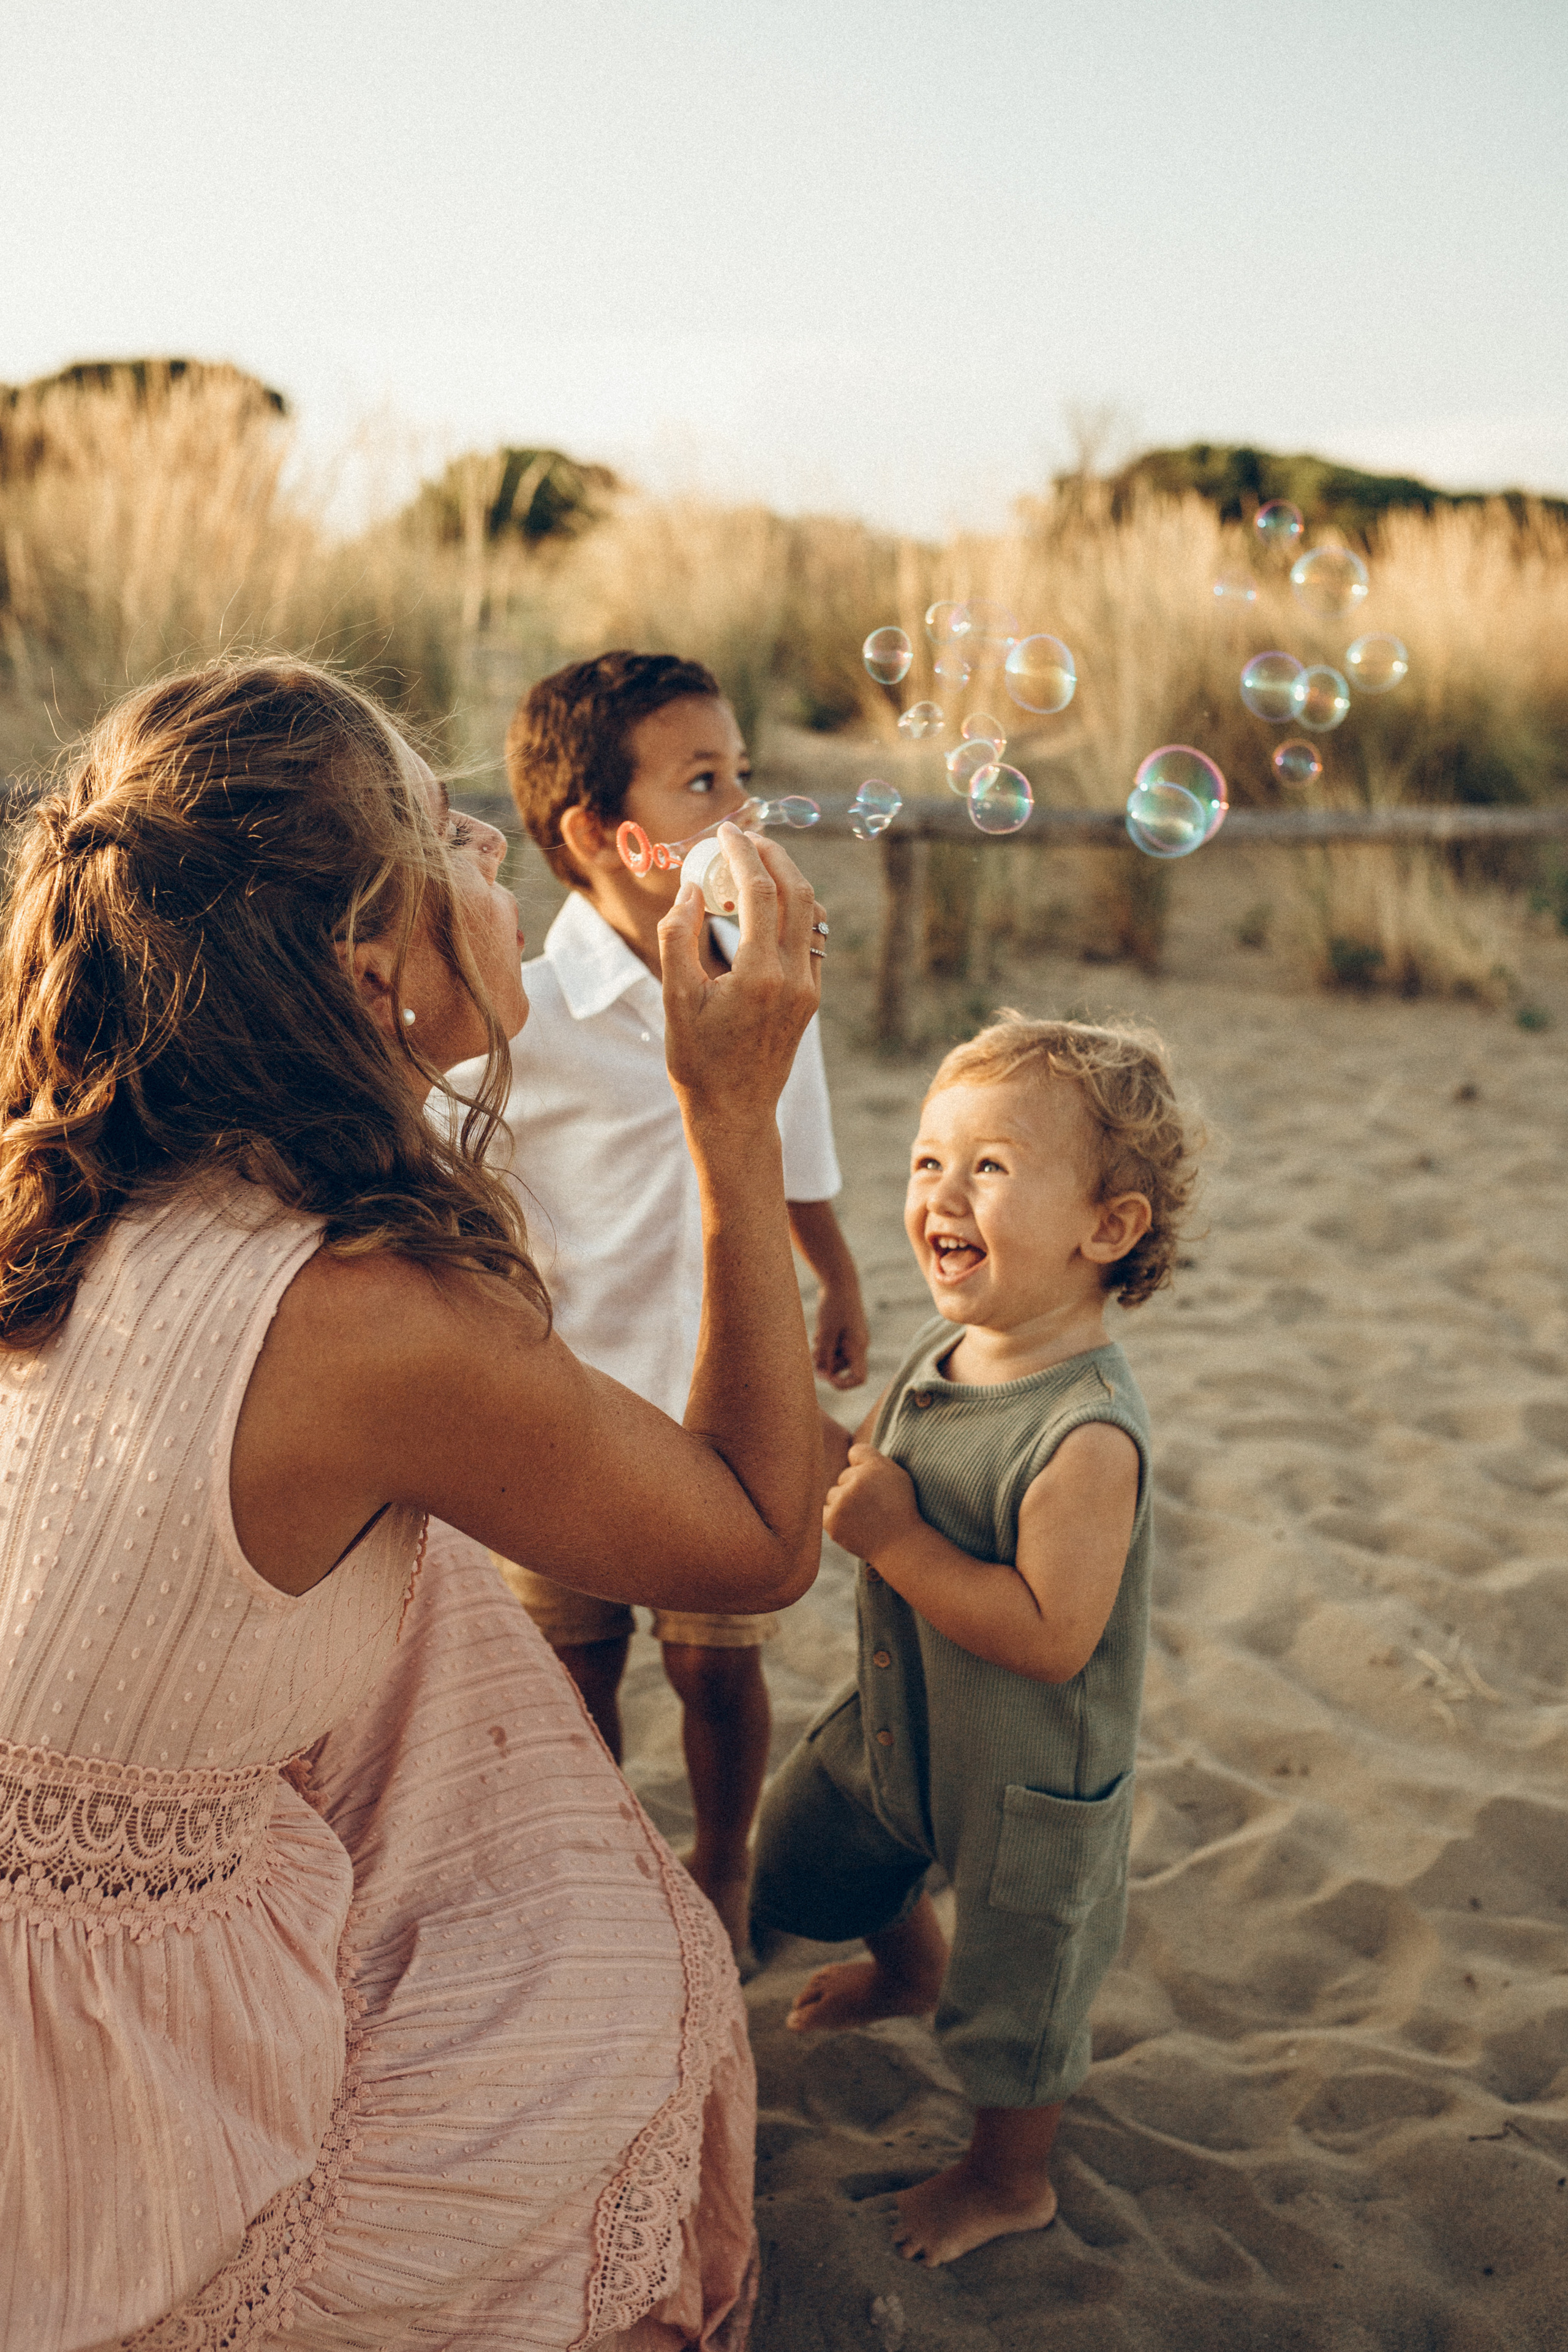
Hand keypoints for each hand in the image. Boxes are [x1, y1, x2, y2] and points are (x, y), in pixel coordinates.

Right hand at [658, 824, 822, 1128]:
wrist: (734, 1110)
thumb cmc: (698, 1059)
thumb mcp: (675, 999)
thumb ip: (678, 937)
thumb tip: (688, 888)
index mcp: (760, 975)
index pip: (760, 891)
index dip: (742, 853)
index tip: (724, 832)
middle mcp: (793, 978)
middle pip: (798, 892)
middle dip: (773, 855)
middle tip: (746, 836)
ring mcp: (808, 988)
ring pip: (811, 914)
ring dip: (788, 880)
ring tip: (756, 864)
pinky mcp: (811, 998)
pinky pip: (811, 940)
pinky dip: (794, 911)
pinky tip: (767, 905)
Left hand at [813, 1284, 869, 1389]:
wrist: (840, 1282)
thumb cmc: (834, 1306)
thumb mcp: (826, 1333)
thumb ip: (824, 1356)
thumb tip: (821, 1376)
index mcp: (858, 1347)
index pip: (859, 1378)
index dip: (843, 1384)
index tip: (827, 1377)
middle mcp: (858, 1345)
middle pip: (843, 1368)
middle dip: (827, 1365)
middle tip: (814, 1353)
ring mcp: (852, 1338)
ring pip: (836, 1357)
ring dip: (824, 1354)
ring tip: (817, 1339)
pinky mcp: (845, 1332)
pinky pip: (835, 1346)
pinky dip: (825, 1344)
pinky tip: (820, 1332)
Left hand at [823, 1444, 920, 1563]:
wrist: (900, 1545)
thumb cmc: (900, 1509)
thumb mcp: (897, 1477)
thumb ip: (874, 1461)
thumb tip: (850, 1454)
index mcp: (875, 1466)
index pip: (856, 1451)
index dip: (862, 1465)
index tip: (871, 1480)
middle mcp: (856, 1480)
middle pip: (844, 1475)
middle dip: (854, 1487)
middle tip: (873, 1505)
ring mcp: (842, 1501)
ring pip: (833, 1494)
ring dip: (844, 1503)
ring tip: (864, 1517)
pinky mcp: (831, 1520)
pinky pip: (825, 1510)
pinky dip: (835, 1517)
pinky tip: (852, 1524)